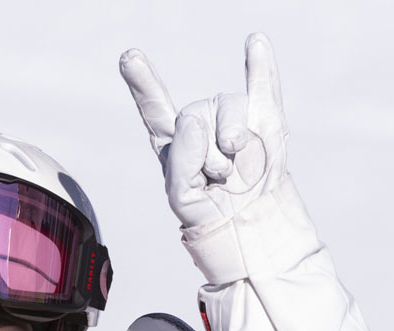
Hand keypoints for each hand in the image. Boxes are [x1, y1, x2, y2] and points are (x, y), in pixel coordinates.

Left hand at [120, 33, 287, 229]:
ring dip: (232, 136)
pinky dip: (262, 66)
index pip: (155, 109)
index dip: (142, 84)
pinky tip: (255, 42)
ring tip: (236, 160)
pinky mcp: (264, 119)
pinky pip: (264, 85)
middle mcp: (202, 124)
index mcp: (175, 142)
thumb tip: (196, 121)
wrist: (250, 225)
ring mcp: (233, 119)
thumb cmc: (210, 213)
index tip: (128, 58)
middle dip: (208, 151)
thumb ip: (181, 159)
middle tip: (217, 177)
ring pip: (229, 106)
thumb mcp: (182, 195)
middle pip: (195, 113)